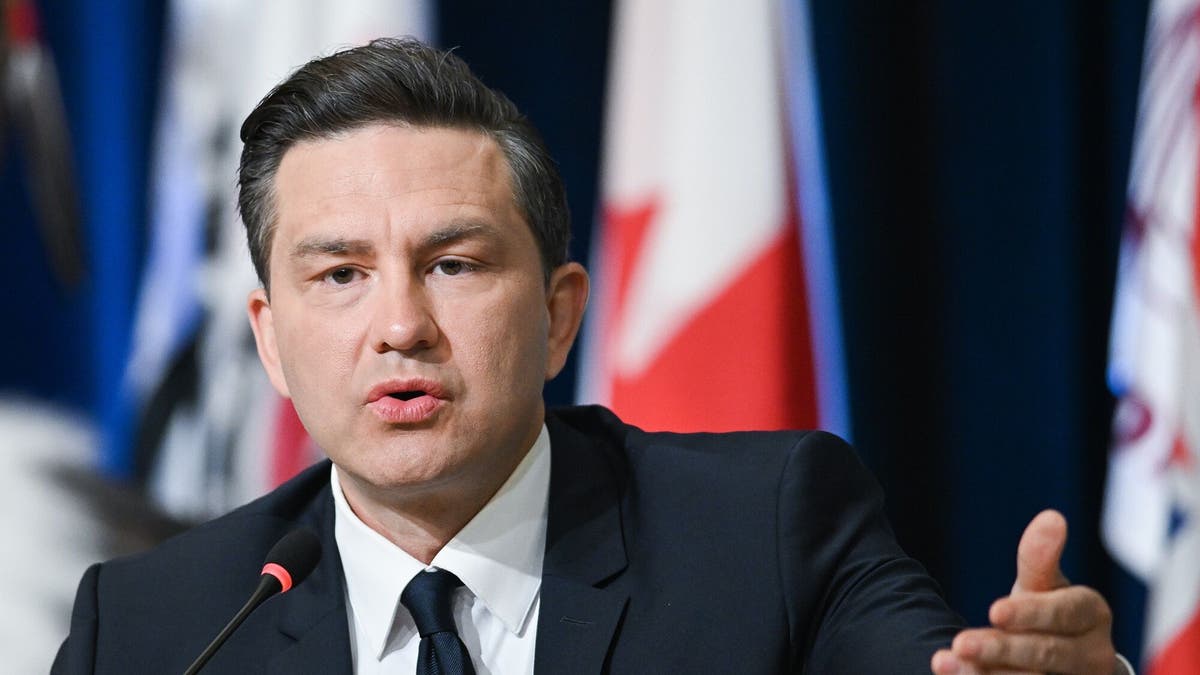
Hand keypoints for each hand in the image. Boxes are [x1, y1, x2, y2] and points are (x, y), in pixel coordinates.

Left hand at [930, 510, 1119, 673]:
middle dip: (1003, 649)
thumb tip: (1052, 516)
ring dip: (989, 673)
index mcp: (1091, 615)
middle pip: (1048, 654)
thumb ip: (1039, 558)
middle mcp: (1092, 655)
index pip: (1065, 613)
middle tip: (961, 642)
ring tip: (947, 661)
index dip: (1031, 614)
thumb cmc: (1046, 612)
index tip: (994, 611)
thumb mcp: (1042, 584)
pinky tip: (954, 673)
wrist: (1061, 665)